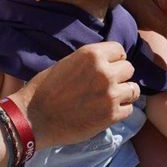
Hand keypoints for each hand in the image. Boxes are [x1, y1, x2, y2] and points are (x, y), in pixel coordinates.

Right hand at [15, 42, 138, 149]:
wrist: (33, 117)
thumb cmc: (44, 89)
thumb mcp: (66, 63)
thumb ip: (89, 62)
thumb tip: (107, 63)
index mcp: (91, 54)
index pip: (120, 50)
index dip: (113, 59)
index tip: (107, 67)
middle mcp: (104, 72)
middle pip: (129, 69)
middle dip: (119, 76)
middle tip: (106, 85)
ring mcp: (110, 94)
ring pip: (134, 89)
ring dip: (124, 94)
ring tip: (109, 99)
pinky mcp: (111, 115)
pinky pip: (129, 109)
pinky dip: (120, 111)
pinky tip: (106, 112)